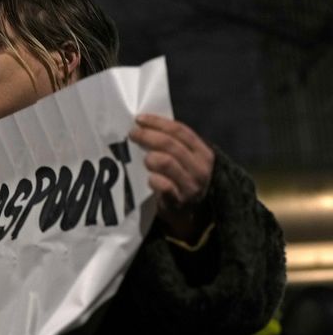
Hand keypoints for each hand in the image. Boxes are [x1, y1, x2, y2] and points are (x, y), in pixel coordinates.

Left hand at [129, 114, 213, 242]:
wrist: (188, 215)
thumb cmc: (181, 180)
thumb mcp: (185, 160)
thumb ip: (173, 144)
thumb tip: (144, 124)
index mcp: (203, 153)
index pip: (181, 131)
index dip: (158, 122)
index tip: (139, 119)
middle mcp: (201, 168)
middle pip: (171, 144)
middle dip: (148, 136)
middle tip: (132, 135)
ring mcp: (191, 186)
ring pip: (166, 162)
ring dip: (150, 157)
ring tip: (143, 159)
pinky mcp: (179, 201)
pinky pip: (163, 185)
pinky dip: (153, 179)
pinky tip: (148, 178)